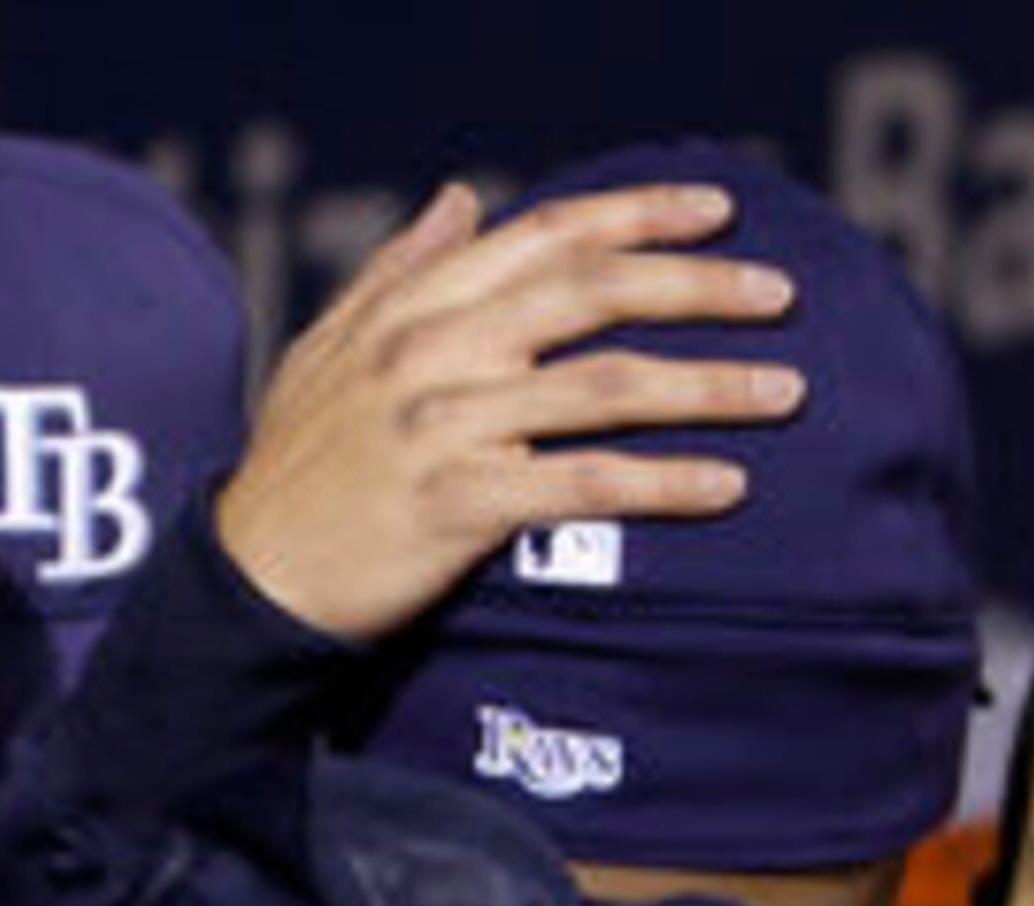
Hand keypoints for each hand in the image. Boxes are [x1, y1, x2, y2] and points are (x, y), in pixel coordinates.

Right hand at [214, 177, 804, 642]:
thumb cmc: (295, 467)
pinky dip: (662, 482)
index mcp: (415, 308)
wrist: (249, 580)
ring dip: (708, 386)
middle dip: (698, 286)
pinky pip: (583, 484)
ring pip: (604, 387)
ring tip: (784, 390)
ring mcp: (445, 428)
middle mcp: (433, 353)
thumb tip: (461, 197)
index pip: (545, 235)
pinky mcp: (458, 507)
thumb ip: (400, 270)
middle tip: (780, 295)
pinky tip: (724, 486)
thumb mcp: (328, 349)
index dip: (638, 213)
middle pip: (590, 294)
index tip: (719, 208)